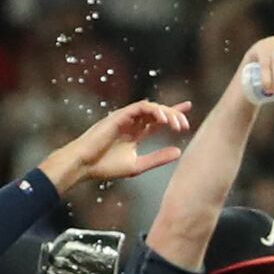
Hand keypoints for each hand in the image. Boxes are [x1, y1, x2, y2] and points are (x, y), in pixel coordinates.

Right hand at [36, 100, 190, 193]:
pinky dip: (153, 111)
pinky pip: (140, 107)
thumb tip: (179, 151)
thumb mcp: (138, 165)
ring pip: (151, 107)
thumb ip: (158, 158)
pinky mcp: (119, 116)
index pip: (158, 120)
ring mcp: (125, 118)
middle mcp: (132, 123)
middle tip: (185, 126)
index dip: (174, 113)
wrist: (84, 166)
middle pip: (158, 112)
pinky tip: (162, 120)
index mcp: (136, 133)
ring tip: (176, 124)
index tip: (189, 108)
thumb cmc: (105, 167)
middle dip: (174, 115)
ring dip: (166, 113)